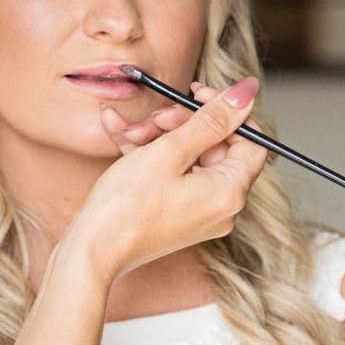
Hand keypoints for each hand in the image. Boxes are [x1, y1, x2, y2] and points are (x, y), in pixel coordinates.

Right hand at [65, 77, 266, 280]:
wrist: (92, 249)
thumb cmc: (128, 205)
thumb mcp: (171, 151)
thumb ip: (212, 120)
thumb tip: (246, 94)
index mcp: (230, 192)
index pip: (253, 143)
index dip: (229, 113)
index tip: (200, 95)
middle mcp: (221, 206)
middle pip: (216, 147)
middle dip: (182, 124)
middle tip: (156, 117)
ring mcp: (199, 212)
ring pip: (189, 157)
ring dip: (158, 137)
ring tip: (129, 130)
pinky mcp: (176, 214)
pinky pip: (172, 174)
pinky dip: (150, 154)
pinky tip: (120, 133)